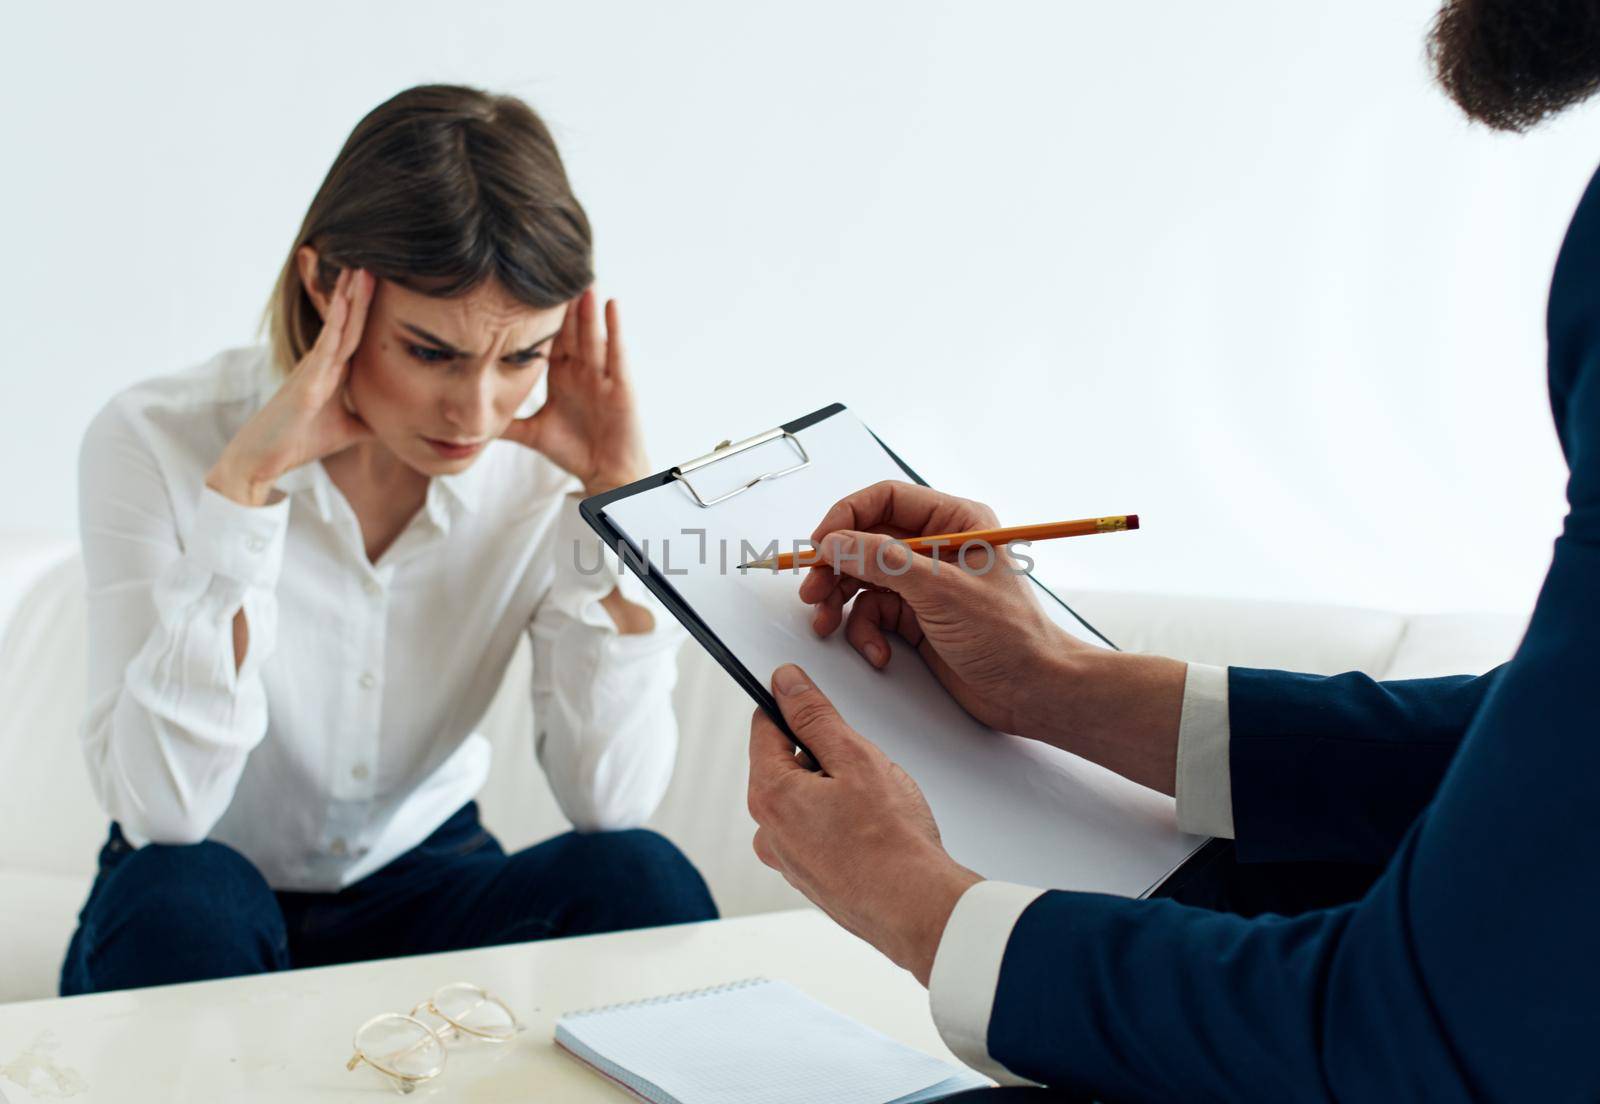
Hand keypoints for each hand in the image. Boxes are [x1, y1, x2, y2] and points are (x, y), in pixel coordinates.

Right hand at [207, 267, 375, 505]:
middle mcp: (322, 363)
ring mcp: (314, 368)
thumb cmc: (299, 442)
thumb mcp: (347, 430)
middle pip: (348, 321)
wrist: (263, 459)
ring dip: (350, 297)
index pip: (356, 334)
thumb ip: (370, 421)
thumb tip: (399, 424)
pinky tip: (346, 301)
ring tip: (363, 268)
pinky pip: (326, 346)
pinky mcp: (307, 380)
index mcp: (332, 371)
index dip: (367, 309)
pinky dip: (338, 323)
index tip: (382, 284)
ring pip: (338, 326)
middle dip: (360, 292)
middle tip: (375, 261)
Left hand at [498, 288, 647, 495]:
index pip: (546, 339)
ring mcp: (602, 375)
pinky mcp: (621, 385)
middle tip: (550, 269)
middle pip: (569, 329)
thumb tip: (465, 419)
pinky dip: (614, 328)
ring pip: (591, 334)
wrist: (606, 474)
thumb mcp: (532, 432)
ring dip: (585, 308)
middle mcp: (581, 370)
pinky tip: (610, 304)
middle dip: (562, 303)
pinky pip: (617, 353)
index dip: (535, 316)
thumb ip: (505, 422)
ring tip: (578, 278)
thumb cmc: (574, 451)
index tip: (517, 288)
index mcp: (561, 376)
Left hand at [747, 664, 980, 985]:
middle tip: (864, 768)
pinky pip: (817, 832)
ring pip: (804, 800)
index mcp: (769, 795)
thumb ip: (815, 716)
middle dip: (823, 757)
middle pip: (785, 765)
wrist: (916, 909)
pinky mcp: (809, 878)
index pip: (764, 728)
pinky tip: (873, 831)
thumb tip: (786, 685)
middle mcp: (767, 830)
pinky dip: (840, 824)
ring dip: (833, 791)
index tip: (817, 704)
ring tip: (874, 805)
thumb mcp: (854, 758)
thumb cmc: (891, 841)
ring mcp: (787, 859)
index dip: (794, 708)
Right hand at [800, 480, 1187, 794]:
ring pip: (863, 580)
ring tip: (826, 624)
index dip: (847, 517)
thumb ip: (883, 562)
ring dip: (841, 602)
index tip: (820, 544)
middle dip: (836, 567)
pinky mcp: (918, 619)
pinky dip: (866, 633)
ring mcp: (925, 585)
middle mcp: (937, 548)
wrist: (1033, 692)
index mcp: (955, 522)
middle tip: (812, 591)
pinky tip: (878, 652)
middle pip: (867, 542)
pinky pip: (873, 615)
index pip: (886, 500)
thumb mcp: (941, 591)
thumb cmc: (1010, 636)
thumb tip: (836, 542)